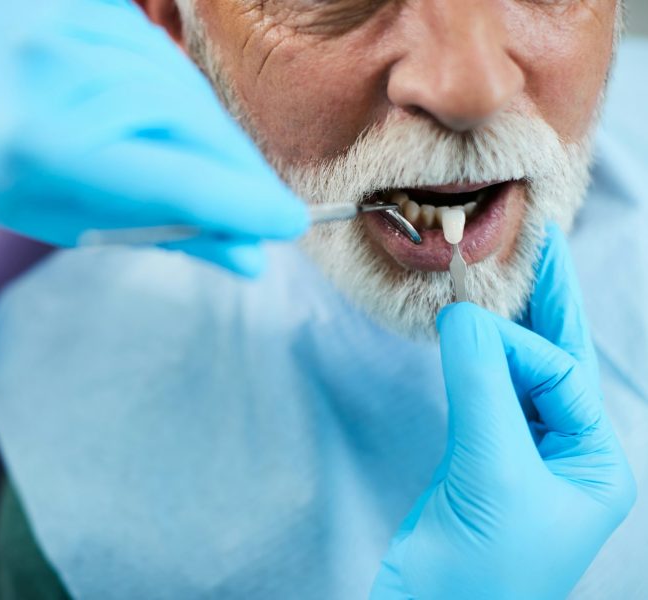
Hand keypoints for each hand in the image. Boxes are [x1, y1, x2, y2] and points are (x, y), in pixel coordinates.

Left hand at [0, 0, 306, 274]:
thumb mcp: (63, 216)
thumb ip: (158, 231)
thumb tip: (246, 256)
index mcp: (45, 141)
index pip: (176, 177)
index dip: (243, 205)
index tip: (288, 227)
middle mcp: (68, 71)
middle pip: (197, 130)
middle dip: (242, 178)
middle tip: (266, 214)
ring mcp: (83, 27)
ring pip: (191, 95)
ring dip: (220, 145)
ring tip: (223, 183)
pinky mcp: (98, 6)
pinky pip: (170, 65)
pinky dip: (189, 109)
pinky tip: (185, 137)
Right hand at [371, 224, 635, 598]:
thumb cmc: (482, 569)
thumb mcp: (493, 469)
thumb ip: (481, 384)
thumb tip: (463, 313)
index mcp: (596, 463)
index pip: (561, 375)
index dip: (517, 343)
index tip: (468, 322)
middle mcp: (568, 454)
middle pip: (556, 363)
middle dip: (548, 304)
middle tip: (541, 244)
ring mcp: (523, 456)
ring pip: (518, 375)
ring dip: (506, 327)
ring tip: (506, 274)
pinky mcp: (480, 460)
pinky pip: (485, 394)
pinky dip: (474, 360)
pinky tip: (471, 332)